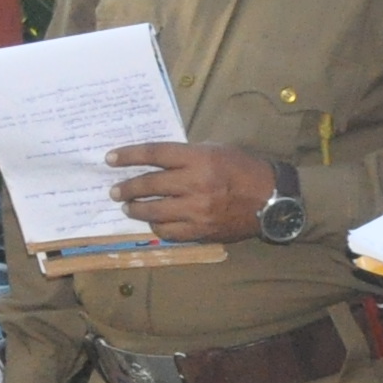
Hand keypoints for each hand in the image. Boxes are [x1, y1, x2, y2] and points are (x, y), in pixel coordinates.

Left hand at [107, 141, 280, 244]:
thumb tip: (155, 159)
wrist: (273, 200)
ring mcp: (197, 211)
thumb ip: (187, 155)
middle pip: (148, 186)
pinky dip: (157, 227)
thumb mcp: (216, 150)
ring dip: (135, 210)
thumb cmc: (244, 169)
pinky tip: (153, 223)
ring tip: (128, 208)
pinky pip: (169, 232)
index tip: (110, 159)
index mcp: (199, 159)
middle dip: (126, 188)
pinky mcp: (201, 231)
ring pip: (154, 213)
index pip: (154, 154)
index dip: (128, 155)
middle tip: (114, 191)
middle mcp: (195, 184)